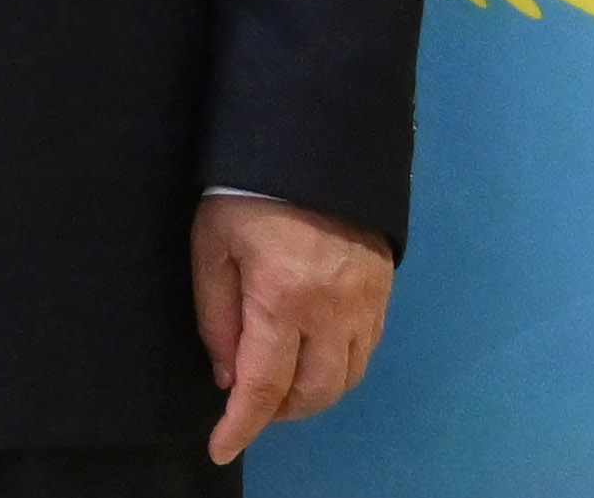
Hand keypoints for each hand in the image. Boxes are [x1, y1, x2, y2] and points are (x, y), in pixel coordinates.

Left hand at [192, 194, 391, 463]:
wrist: (313, 144)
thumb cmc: (246, 192)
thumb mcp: (211, 245)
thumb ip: (215, 315)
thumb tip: (227, 376)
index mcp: (282, 299)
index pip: (263, 385)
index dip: (241, 425)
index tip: (222, 448)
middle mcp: (332, 313)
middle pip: (312, 393)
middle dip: (278, 411)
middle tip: (249, 405)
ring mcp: (365, 305)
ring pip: (345, 380)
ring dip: (311, 396)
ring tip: (278, 387)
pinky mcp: (383, 294)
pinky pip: (365, 354)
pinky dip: (338, 371)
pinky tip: (312, 360)